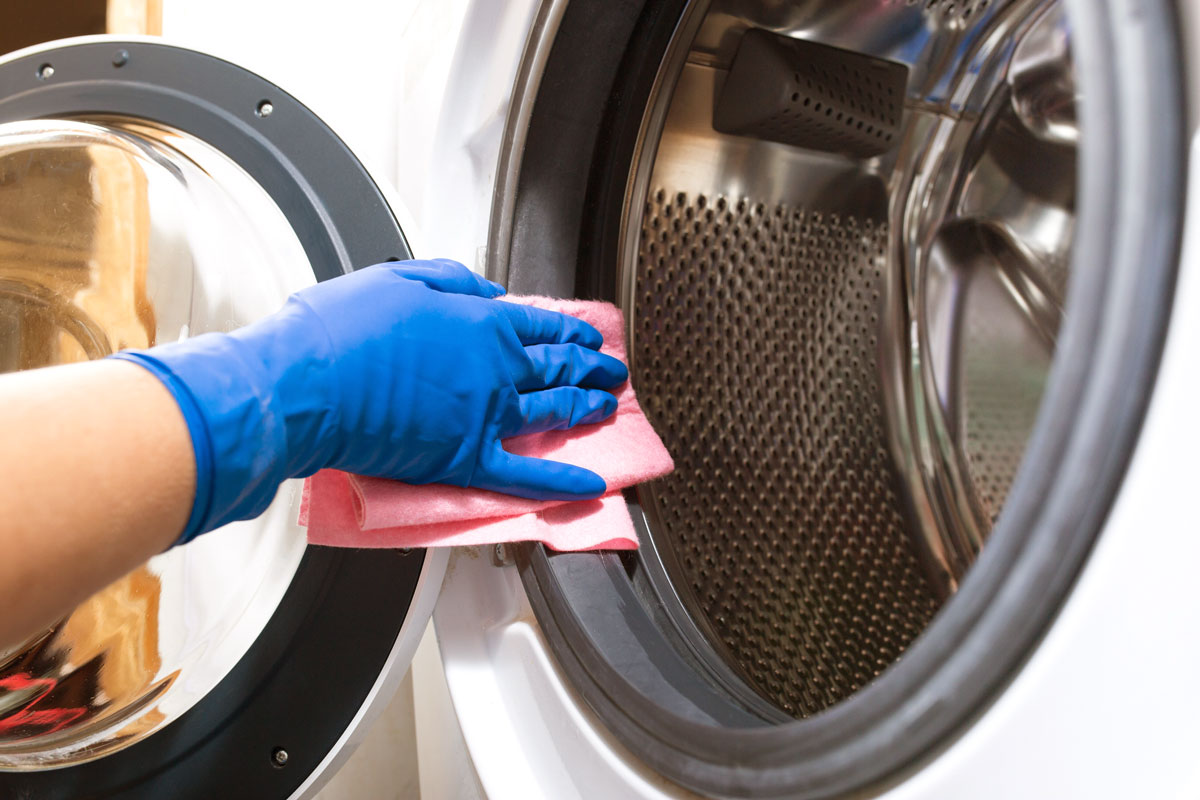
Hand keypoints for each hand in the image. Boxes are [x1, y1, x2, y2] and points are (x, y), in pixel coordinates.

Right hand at [112, 259, 627, 542]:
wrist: (306, 383)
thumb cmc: (340, 329)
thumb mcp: (399, 277)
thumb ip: (454, 281)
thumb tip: (490, 291)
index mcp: (480, 321)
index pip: (540, 325)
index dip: (569, 332)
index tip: (587, 337)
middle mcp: (495, 367)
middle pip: (557, 366)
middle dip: (590, 367)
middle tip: (612, 370)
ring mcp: (486, 415)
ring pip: (553, 413)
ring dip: (587, 409)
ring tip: (609, 408)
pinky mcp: (466, 459)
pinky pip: (525, 476)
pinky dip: (562, 484)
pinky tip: (591, 487)